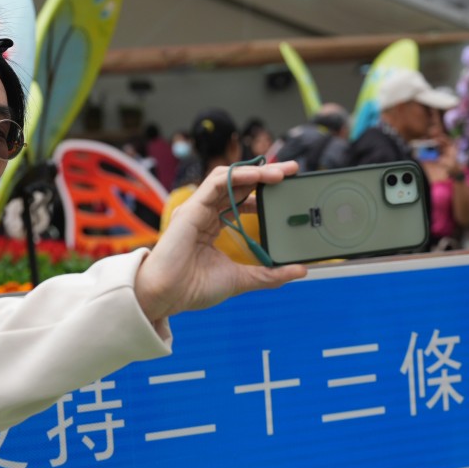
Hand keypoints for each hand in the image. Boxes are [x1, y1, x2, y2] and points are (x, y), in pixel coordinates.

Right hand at [135, 160, 306, 322]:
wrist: (167, 296)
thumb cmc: (194, 288)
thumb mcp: (241, 280)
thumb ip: (269, 274)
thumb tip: (301, 270)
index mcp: (213, 227)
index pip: (241, 200)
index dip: (263, 193)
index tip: (287, 191)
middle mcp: (205, 214)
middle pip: (238, 185)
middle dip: (265, 175)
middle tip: (292, 171)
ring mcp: (198, 208)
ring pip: (229, 178)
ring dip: (256, 172)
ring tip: (281, 173)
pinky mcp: (192, 207)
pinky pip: (217, 182)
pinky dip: (239, 175)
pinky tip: (259, 175)